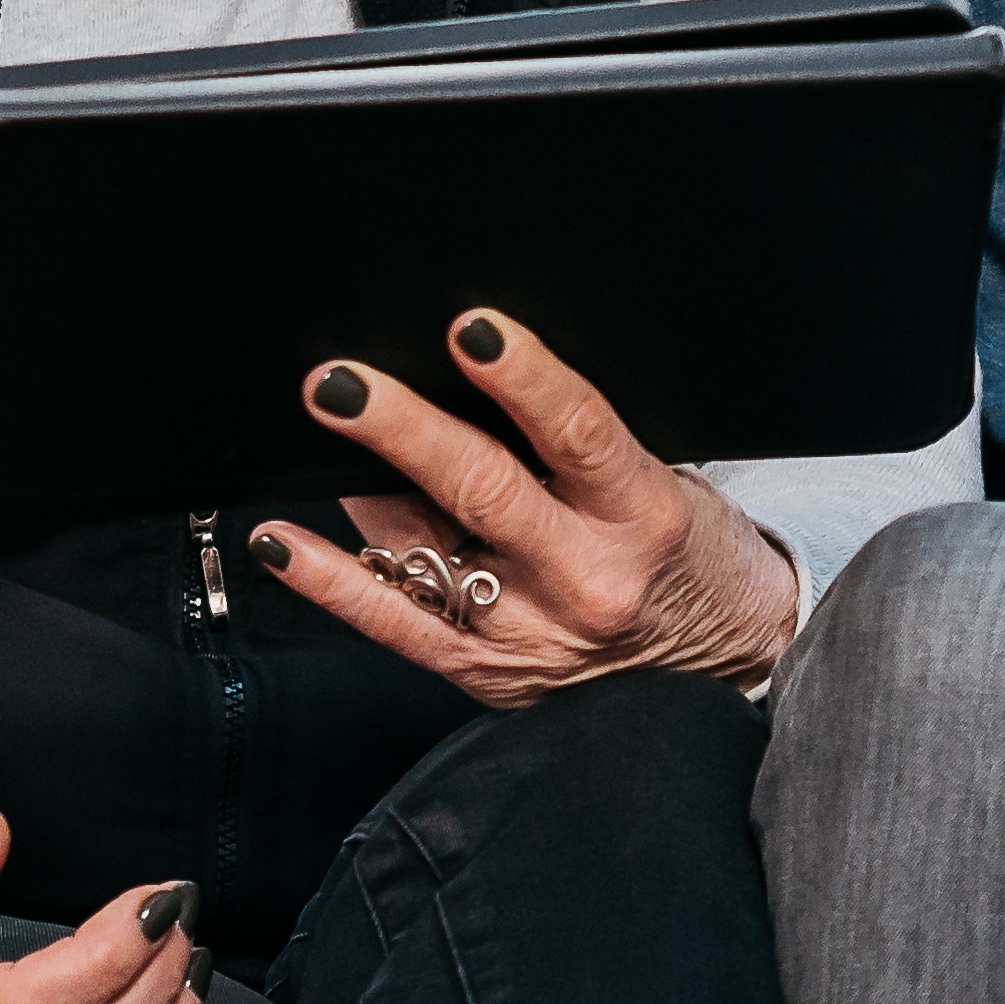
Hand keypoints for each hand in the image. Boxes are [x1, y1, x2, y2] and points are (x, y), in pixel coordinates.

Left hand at [251, 306, 802, 703]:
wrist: (722, 663)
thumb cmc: (683, 552)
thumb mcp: (658, 481)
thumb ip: (574, 445)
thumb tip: (464, 378)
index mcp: (643, 516)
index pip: (580, 433)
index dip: (524, 377)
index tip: (470, 330)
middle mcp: (588, 579)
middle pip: (486, 491)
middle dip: (406, 429)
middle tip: (343, 381)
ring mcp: (531, 634)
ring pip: (428, 555)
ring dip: (359, 491)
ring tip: (313, 433)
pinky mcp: (488, 673)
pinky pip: (394, 626)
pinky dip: (329, 582)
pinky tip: (282, 543)